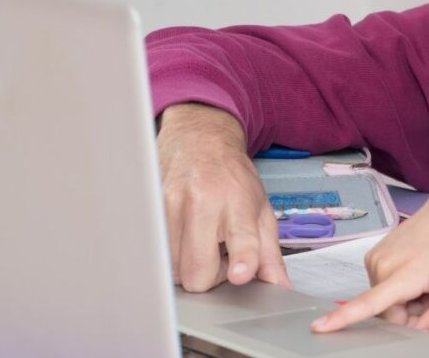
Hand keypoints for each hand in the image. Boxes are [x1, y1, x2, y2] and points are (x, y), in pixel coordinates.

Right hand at [157, 103, 289, 291]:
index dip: (242, 258)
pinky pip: (158, 256)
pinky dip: (173, 256)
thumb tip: (279, 286)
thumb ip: (270, 252)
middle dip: (211, 276)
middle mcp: (201, 204)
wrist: (199, 142)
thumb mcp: (261, 210)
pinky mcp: (149, 211)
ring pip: (174, 271)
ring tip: (202, 242)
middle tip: (221, 254)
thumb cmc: (231, 178)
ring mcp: (170, 207)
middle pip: (197, 272)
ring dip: (190, 266)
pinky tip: (185, 237)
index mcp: (236, 203)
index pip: (241, 238)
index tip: (241, 273)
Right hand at [310, 186, 428, 333]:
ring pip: (384, 302)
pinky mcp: (372, 257)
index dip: (344, 317)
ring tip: (423, 279)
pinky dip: (398, 288)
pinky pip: (381, 288)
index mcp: (405, 271)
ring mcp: (374, 259)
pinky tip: (414, 272)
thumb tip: (417, 334)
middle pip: (387, 313)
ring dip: (404, 300)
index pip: (370, 301)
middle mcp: (383, 264)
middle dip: (409, 313)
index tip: (320, 326)